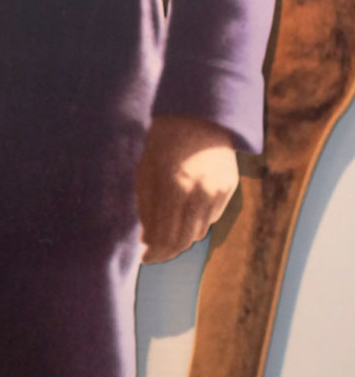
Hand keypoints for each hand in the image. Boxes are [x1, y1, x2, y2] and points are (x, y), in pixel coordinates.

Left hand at [135, 115, 239, 263]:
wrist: (196, 117)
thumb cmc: (162, 145)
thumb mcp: (145, 174)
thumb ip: (147, 209)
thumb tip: (148, 240)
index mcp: (173, 188)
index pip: (166, 236)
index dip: (155, 252)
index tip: (145, 258)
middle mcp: (200, 193)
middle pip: (184, 239)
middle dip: (168, 250)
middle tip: (155, 253)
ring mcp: (218, 192)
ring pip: (200, 231)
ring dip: (182, 236)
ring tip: (167, 234)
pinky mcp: (230, 188)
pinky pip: (212, 217)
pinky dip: (197, 221)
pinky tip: (185, 213)